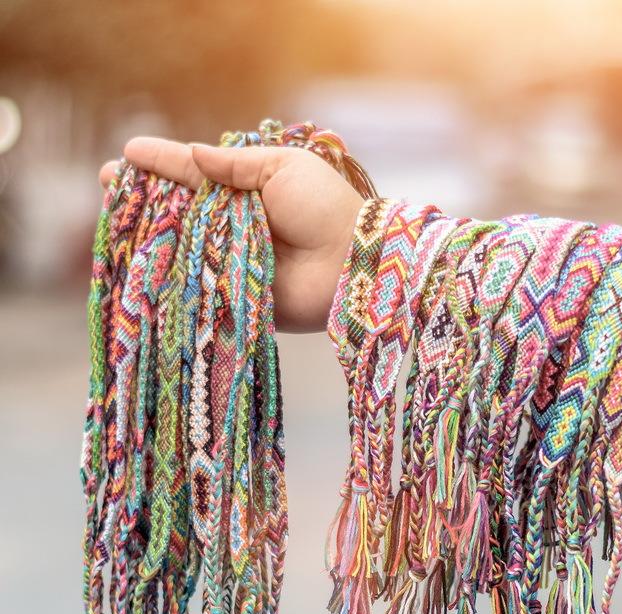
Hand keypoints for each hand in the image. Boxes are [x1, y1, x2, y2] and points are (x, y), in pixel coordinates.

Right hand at [100, 137, 365, 331]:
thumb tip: (193, 154)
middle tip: (109, 184)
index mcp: (248, 189)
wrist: (353, 262)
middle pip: (182, 209)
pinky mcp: (236, 293)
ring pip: (183, 245)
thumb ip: (236, 166)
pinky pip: (197, 282)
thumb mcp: (283, 169)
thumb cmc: (325, 208)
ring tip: (117, 218)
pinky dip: (171, 274)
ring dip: (151, 234)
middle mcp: (236, 223)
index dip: (161, 163)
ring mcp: (233, 259)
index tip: (128, 153)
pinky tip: (140, 263)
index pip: (195, 172)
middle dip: (146, 197)